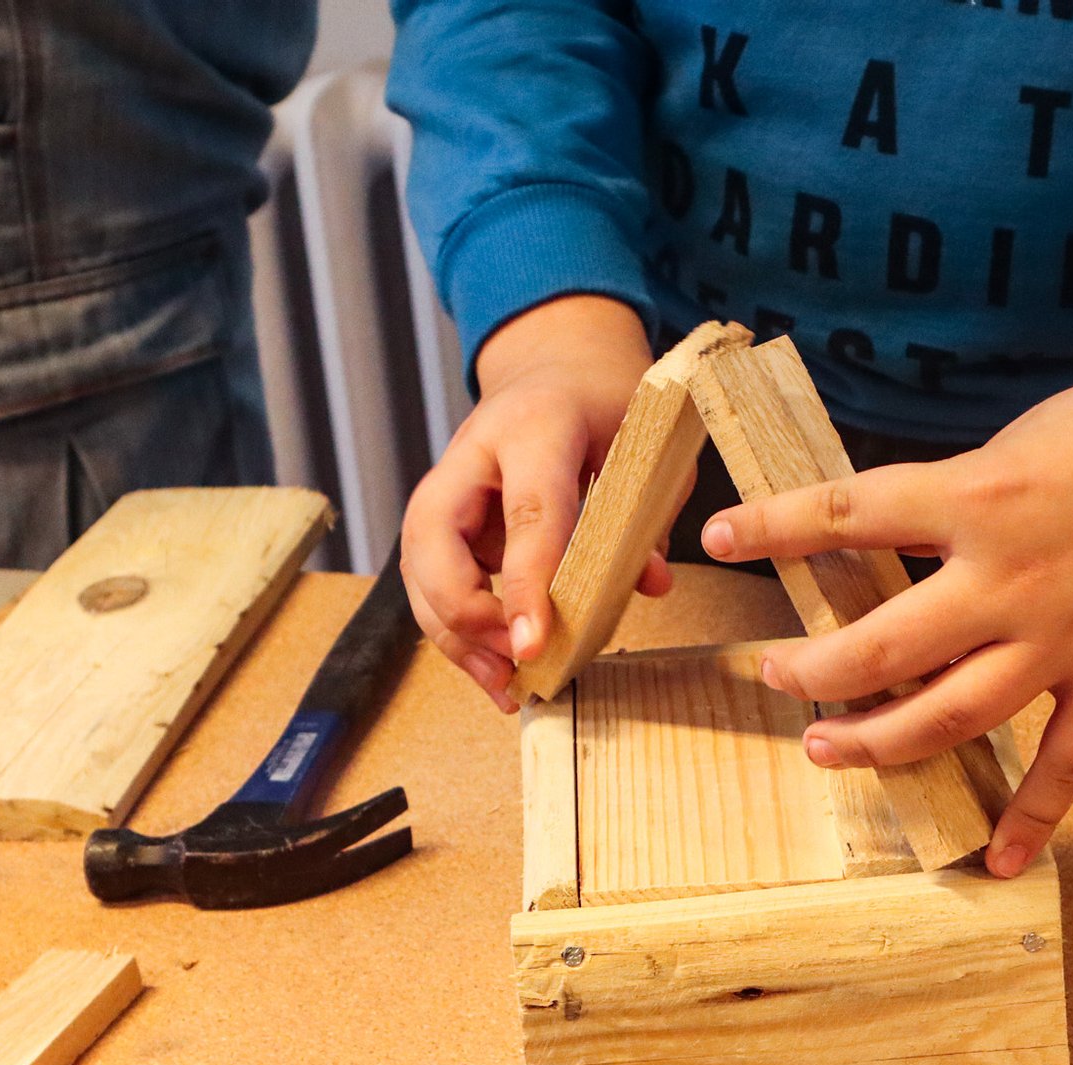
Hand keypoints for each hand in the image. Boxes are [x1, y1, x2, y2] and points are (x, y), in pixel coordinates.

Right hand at [400, 296, 657, 710]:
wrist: (558, 369)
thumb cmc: (605, 405)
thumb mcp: (643, 446)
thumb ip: (647, 515)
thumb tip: (651, 585)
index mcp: (533, 425)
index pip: (528, 513)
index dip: (528, 584)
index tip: (534, 645)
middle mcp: (471, 455)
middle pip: (436, 543)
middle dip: (467, 614)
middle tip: (517, 662)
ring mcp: (446, 488)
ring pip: (420, 571)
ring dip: (455, 637)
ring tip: (504, 687)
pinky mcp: (441, 523)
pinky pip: (434, 583)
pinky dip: (457, 632)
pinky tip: (495, 670)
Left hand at [699, 353, 1072, 875]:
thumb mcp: (1029, 438)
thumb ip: (967, 496)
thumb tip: (910, 535)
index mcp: (979, 496)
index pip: (844, 515)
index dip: (771, 528)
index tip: (720, 535)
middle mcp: (1010, 579)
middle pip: (880, 645)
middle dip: (812, 668)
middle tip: (772, 675)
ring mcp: (1067, 639)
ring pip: (950, 715)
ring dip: (879, 742)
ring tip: (824, 747)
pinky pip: (1067, 768)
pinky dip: (1032, 820)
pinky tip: (997, 862)